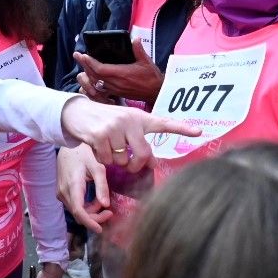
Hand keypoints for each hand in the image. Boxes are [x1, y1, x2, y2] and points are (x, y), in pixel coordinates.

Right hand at [56, 143, 112, 233]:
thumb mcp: (97, 167)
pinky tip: (94, 198)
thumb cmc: (83, 152)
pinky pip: (74, 204)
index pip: (79, 211)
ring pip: (76, 210)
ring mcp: (60, 192)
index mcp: (72, 186)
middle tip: (110, 212)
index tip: (100, 229)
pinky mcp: (61, 191)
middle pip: (78, 213)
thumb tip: (106, 205)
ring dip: (91, 210)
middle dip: (94, 217)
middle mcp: (63, 192)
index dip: (90, 222)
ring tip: (103, 201)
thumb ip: (102, 187)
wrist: (68, 144)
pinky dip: (85, 205)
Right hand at [59, 96, 198, 171]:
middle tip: (130, 165)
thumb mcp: (125, 125)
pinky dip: (102, 159)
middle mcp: (130, 120)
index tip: (199, 132)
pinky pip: (107, 160)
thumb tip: (151, 164)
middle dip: (137, 165)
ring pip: (123, 160)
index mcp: (140, 118)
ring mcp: (115, 127)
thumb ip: (139, 141)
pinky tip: (97, 147)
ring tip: (108, 147)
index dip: (182, 129)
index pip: (165, 123)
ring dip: (115, 161)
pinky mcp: (100, 135)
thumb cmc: (105, 121)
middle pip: (144, 154)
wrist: (78, 111)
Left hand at [73, 40, 164, 103]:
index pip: (100, 69)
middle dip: (84, 65)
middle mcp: (115, 83)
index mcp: (121, 74)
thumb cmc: (151, 77)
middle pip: (94, 75)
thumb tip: (135, 39)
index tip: (83, 55)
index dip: (90, 62)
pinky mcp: (116, 93)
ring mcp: (115, 89)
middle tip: (77, 55)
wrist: (155, 92)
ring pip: (95, 81)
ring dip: (87, 72)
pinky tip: (90, 75)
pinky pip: (100, 87)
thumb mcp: (146, 61)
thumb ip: (139, 50)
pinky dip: (93, 80)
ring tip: (82, 63)